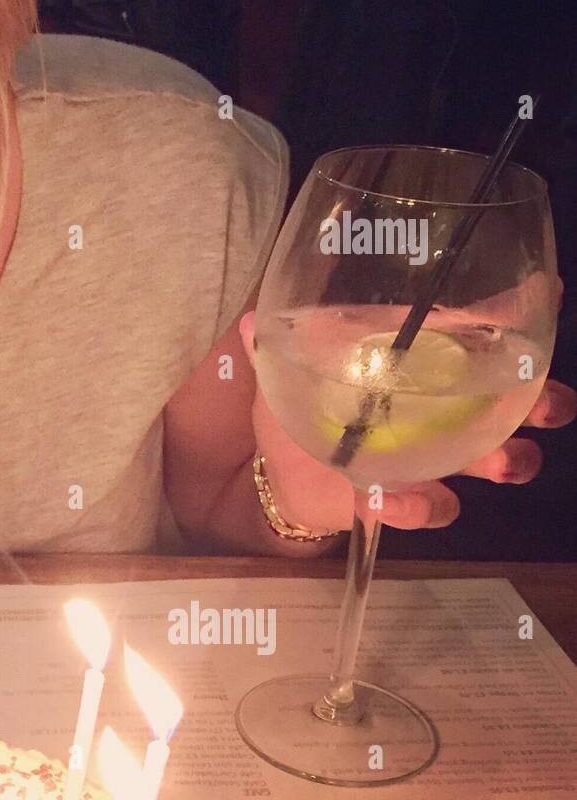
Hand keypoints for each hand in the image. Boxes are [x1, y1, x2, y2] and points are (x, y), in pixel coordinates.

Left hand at [238, 311, 576, 531]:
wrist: (280, 466)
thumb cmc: (300, 398)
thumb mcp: (289, 363)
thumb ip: (277, 341)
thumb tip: (251, 321)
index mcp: (420, 359)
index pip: (479, 331)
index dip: (517, 312)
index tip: (546, 292)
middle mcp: (443, 405)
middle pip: (515, 401)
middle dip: (542, 401)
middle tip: (548, 404)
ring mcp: (434, 455)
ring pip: (495, 458)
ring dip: (507, 459)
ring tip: (501, 462)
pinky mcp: (408, 498)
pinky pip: (430, 507)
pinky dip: (419, 505)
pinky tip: (396, 499)